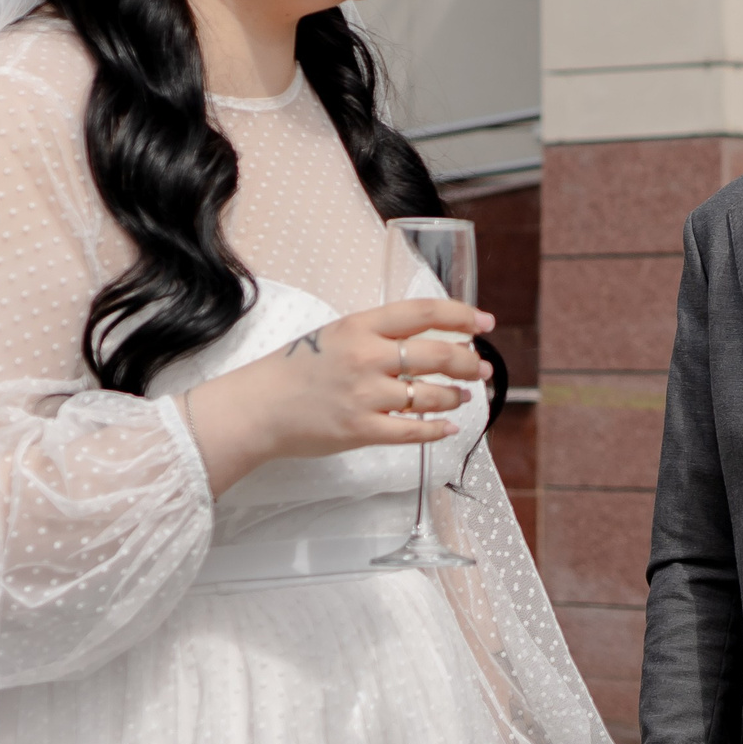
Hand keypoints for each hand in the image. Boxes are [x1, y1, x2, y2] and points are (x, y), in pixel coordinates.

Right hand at [183, 298, 492, 495]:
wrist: (257, 407)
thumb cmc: (295, 369)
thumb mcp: (336, 333)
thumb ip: (376, 333)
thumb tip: (423, 337)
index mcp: (361, 325)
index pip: (425, 312)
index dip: (462, 316)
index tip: (485, 323)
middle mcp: (367, 356)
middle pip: (438, 354)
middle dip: (469, 362)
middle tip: (482, 367)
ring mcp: (365, 395)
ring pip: (431, 394)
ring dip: (456, 396)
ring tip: (465, 397)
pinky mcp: (361, 430)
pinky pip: (412, 431)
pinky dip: (437, 430)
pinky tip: (448, 427)